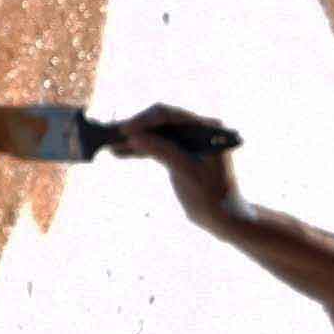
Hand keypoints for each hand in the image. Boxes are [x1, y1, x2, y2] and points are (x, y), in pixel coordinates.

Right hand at [116, 102, 247, 219]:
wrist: (224, 218)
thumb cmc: (211, 195)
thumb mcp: (186, 171)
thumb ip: (162, 150)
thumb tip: (133, 135)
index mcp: (206, 129)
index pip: (170, 115)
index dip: (145, 120)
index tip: (124, 130)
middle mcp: (197, 131)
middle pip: (159, 122)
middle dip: (136, 129)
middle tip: (111, 135)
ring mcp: (188, 143)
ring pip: (155, 135)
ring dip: (134, 140)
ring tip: (110, 144)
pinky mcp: (180, 155)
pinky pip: (156, 148)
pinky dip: (140, 151)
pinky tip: (120, 153)